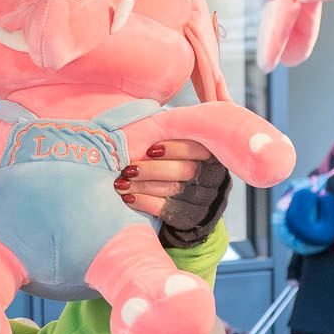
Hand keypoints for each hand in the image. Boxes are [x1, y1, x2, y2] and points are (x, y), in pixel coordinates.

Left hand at [112, 139, 230, 244]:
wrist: (177, 200)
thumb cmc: (169, 162)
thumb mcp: (173, 143)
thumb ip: (169, 130)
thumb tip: (152, 117)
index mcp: (211, 154)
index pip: (197, 149)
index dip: (173, 149)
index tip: (150, 150)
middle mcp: (213, 177)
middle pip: (185, 171)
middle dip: (152, 169)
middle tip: (128, 169)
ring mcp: (203, 199)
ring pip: (173, 190)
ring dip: (143, 186)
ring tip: (120, 183)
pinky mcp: (190, 217)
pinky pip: (166, 210)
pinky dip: (144, 202)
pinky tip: (128, 197)